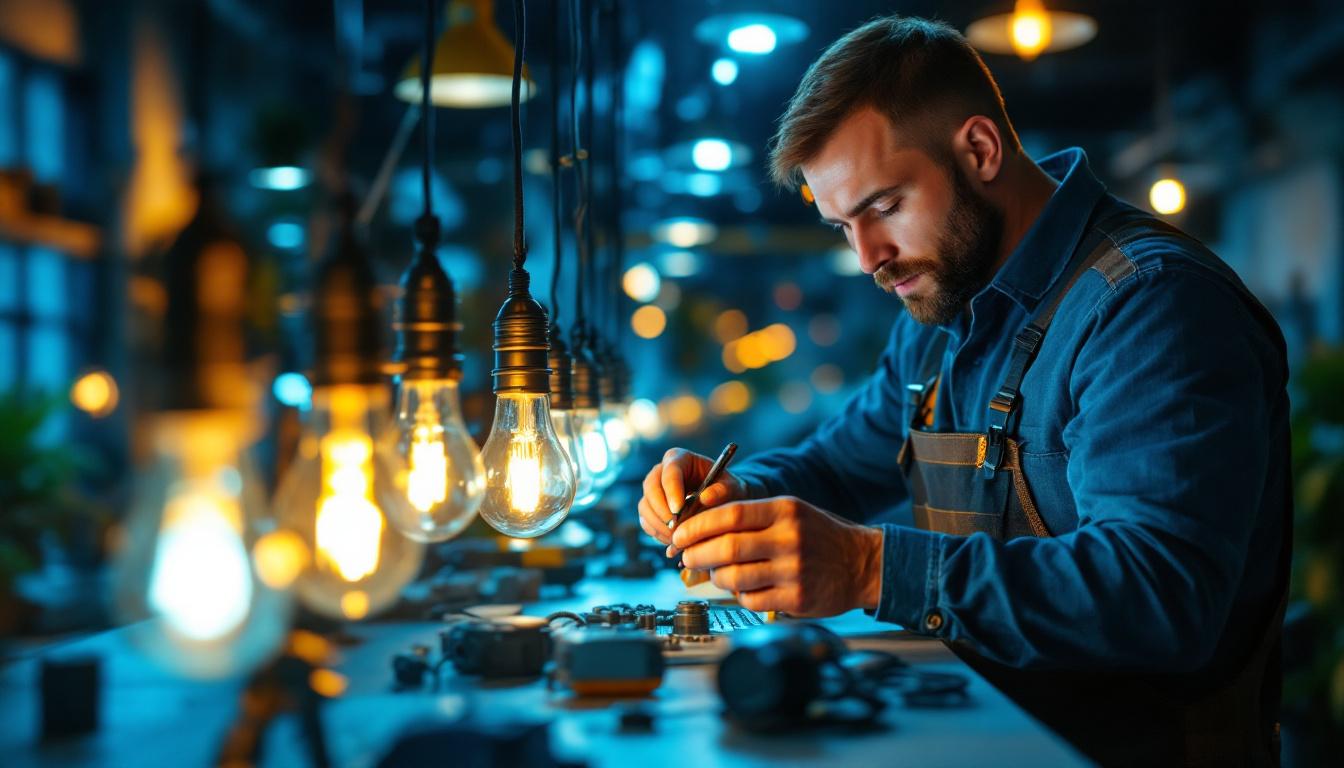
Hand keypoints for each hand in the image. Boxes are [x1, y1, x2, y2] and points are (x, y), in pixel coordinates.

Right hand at [638, 447, 749, 552]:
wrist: (721, 502)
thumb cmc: (726, 490)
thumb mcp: (731, 487)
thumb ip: (722, 490)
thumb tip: (706, 498)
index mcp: (680, 458)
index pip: (670, 471)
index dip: (672, 491)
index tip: (679, 511)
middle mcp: (661, 472)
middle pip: (651, 488)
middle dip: (661, 510)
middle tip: (676, 528)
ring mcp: (653, 491)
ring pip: (645, 506)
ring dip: (658, 525)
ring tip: (677, 538)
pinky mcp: (650, 509)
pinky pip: (646, 521)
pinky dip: (657, 533)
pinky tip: (673, 540)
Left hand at [672, 496, 883, 616]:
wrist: (862, 563)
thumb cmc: (818, 536)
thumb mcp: (791, 512)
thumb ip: (751, 517)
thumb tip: (700, 529)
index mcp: (785, 510)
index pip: (730, 513)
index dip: (698, 525)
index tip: (680, 534)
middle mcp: (790, 538)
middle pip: (727, 547)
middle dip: (697, 554)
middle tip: (687, 557)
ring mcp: (794, 570)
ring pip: (734, 577)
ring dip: (716, 577)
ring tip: (716, 573)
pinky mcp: (797, 599)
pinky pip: (752, 600)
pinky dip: (740, 595)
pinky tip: (745, 588)